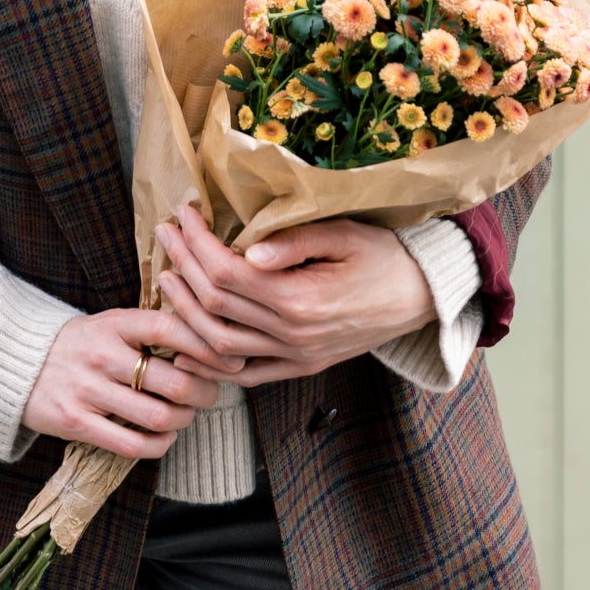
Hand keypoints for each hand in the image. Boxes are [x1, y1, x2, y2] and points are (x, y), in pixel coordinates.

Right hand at [22, 305, 244, 459]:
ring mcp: (87, 390)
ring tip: (186, 414)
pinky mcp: (76, 423)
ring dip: (184, 419)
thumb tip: (210, 340)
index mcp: (114, 324)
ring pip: (157, 415)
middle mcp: (101, 355)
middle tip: (210, 393)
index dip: (206, 346)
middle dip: (204, 392)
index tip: (229, 360)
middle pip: (172, 380)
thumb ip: (152, 329)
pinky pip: (132, 444)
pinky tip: (165, 434)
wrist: (18, 364)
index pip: (170, 329)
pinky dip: (160, 443)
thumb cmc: (81, 344)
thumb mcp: (111, 324)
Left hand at [154, 202, 436, 386]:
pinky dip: (210, 360)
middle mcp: (294, 335)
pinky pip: (244, 374)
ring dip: (185, 312)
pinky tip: (187, 339)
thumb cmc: (384, 255)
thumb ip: (295, 242)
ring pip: (219, 344)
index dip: (197, 243)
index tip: (183, 215)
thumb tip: (248, 252)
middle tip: (165, 234)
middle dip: (182, 266)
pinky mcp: (301, 367)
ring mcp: (296, 357)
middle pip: (215, 305)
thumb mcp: (345, 234)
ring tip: (169, 276)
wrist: (424, 297)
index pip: (227, 273)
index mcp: (302, 299)